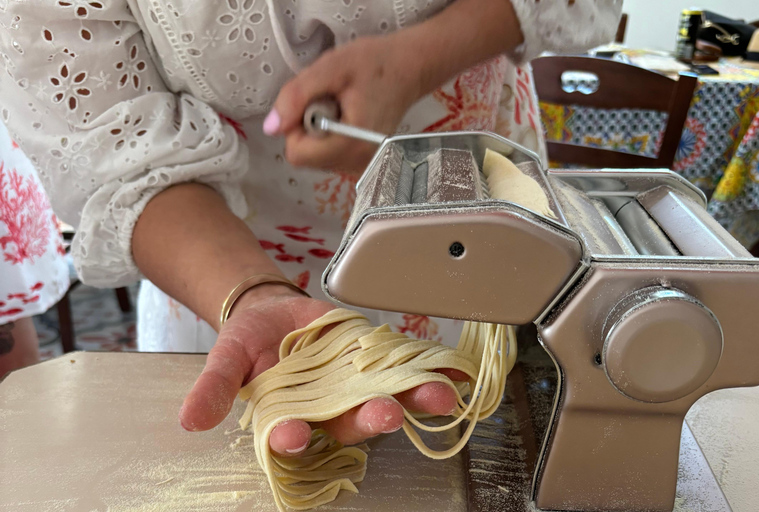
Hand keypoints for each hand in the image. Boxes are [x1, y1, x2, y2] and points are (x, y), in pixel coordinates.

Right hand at [178, 285, 465, 456]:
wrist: (274, 312)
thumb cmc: (248, 341)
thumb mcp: (225, 357)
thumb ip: (214, 387)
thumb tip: (189, 420)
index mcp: (288, 417)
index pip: (290, 436)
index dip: (290, 437)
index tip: (292, 434)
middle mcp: (327, 410)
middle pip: (350, 422)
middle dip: (369, 419)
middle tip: (386, 414)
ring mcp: (355, 386)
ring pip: (385, 397)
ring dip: (413, 398)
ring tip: (438, 396)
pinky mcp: (376, 362)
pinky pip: (405, 369)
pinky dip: (431, 370)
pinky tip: (456, 373)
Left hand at [264, 34, 423, 173]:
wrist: (408, 69)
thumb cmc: (374, 64)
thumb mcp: (330, 68)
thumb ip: (296, 96)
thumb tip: (271, 127)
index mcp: (351, 144)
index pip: (298, 154)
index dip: (296, 126)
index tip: (315, 102)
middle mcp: (359, 164)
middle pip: (305, 157)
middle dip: (308, 128)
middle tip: (331, 101)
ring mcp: (363, 167)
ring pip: (315, 158)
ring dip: (318, 131)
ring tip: (342, 106)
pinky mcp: (363, 164)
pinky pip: (329, 156)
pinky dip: (329, 136)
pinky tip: (347, 117)